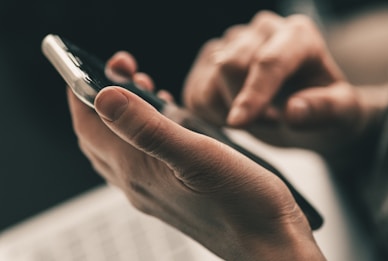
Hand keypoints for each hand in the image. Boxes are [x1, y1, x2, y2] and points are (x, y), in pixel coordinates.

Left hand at [67, 51, 324, 259]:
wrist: (268, 244)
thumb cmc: (242, 204)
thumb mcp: (197, 156)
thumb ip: (148, 128)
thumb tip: (104, 96)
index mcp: (137, 170)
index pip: (88, 126)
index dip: (80, 93)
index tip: (87, 65)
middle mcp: (138, 183)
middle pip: (99, 135)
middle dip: (100, 99)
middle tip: (121, 71)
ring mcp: (154, 190)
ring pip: (120, 146)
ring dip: (122, 114)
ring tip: (142, 86)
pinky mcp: (173, 192)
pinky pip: (143, 156)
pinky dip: (145, 131)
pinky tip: (166, 119)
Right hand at [182, 11, 373, 154]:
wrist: (302, 108)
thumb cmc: (323, 107)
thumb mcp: (343, 113)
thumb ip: (325, 110)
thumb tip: (293, 110)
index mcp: (298, 35)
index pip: (268, 61)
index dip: (252, 94)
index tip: (238, 124)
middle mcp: (262, 30)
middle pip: (230, 66)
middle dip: (242, 105)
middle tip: (268, 121)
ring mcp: (232, 42)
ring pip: (208, 79)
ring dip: (226, 110)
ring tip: (254, 117)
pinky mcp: (210, 58)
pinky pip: (194, 90)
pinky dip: (208, 111)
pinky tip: (232, 113)